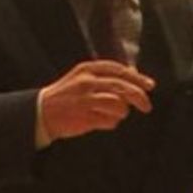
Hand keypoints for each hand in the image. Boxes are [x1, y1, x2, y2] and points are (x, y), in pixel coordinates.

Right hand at [40, 60, 154, 139]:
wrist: (42, 112)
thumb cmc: (67, 95)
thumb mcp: (82, 77)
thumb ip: (105, 76)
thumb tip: (134, 77)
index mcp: (87, 69)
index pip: (119, 70)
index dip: (137, 78)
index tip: (150, 86)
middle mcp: (87, 82)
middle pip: (123, 87)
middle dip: (139, 97)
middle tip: (147, 106)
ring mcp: (86, 100)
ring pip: (120, 106)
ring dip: (121, 113)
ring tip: (111, 114)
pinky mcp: (86, 117)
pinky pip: (111, 121)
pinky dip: (111, 123)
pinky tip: (101, 121)